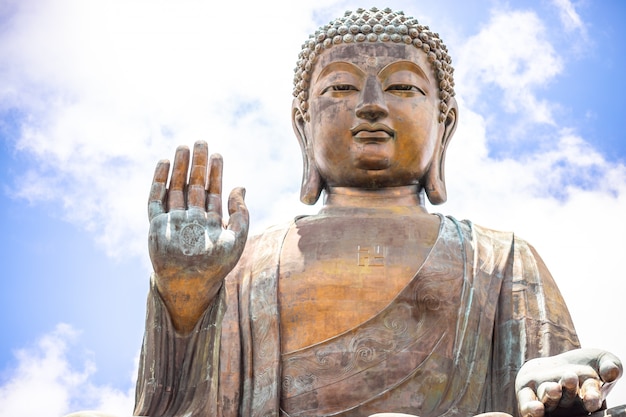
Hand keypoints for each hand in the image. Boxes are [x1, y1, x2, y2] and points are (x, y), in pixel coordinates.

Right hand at [147, 141, 248, 332]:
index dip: (216, 173)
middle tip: (201, 141)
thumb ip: (241, 213)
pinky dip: (159, 181)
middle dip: (197, 164)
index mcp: (210, 222)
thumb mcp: (237, 238)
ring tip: (183, 146)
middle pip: (193, 185)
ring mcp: (173, 221)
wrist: (190, 284)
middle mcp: (191, 218)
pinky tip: (163, 163)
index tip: (218, 154)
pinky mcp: (156, 225)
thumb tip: (241, 186)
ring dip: (179, 167)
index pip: (213, 191)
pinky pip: (156, 199)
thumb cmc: (216, 266)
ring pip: (175, 188)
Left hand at [516, 348, 622, 416]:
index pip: (590, 399)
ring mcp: (547, 401)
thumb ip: (609, 366)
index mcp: (587, 397)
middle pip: (568, 399)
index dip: (591, 398)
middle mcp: (567, 403)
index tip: (592, 397)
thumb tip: (612, 371)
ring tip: (554, 387)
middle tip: (570, 377)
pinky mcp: (527, 395)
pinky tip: (535, 407)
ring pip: (548, 402)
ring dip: (551, 396)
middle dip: (569, 389)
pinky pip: (527, 405)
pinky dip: (530, 409)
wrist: (558, 363)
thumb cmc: (587, 363)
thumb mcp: (602, 360)